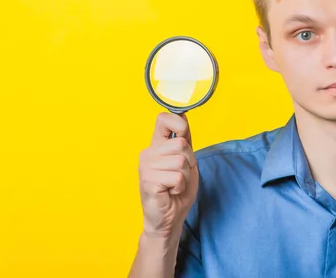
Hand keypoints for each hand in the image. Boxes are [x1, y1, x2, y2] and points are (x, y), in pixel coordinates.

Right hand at [138, 112, 198, 238]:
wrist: (169, 218)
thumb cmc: (177, 191)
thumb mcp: (186, 162)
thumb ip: (184, 141)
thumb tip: (183, 115)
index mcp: (157, 146)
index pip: (163, 119)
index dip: (179, 123)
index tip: (184, 135)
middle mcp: (148, 153)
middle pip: (182, 143)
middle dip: (189, 162)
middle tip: (180, 176)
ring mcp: (146, 166)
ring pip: (181, 161)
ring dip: (185, 177)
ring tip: (175, 185)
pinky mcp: (148, 181)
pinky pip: (178, 177)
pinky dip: (180, 187)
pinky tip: (170, 192)